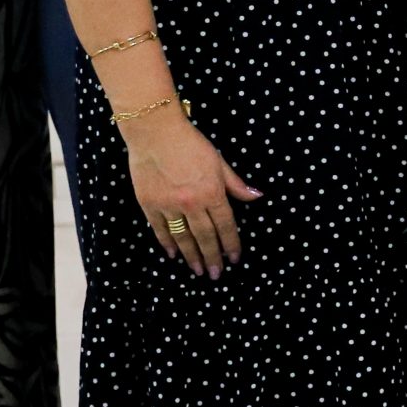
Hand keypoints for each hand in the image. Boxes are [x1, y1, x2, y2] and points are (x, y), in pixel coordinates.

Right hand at [123, 114, 258, 277]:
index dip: (231, 243)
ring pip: (183, 237)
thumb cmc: (190, 143)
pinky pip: (160, 230)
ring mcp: (169, 205)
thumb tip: (257, 197)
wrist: (155, 132)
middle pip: (205, 236)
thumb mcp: (219, 162)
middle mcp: (192, 202)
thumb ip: (236, 184)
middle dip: (212, 257)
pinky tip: (174, 255)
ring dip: (191, 256)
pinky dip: (168, 243)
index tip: (235, 258)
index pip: (225, 225)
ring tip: (198, 270)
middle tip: (216, 274)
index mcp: (212, 192)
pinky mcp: (149, 204)